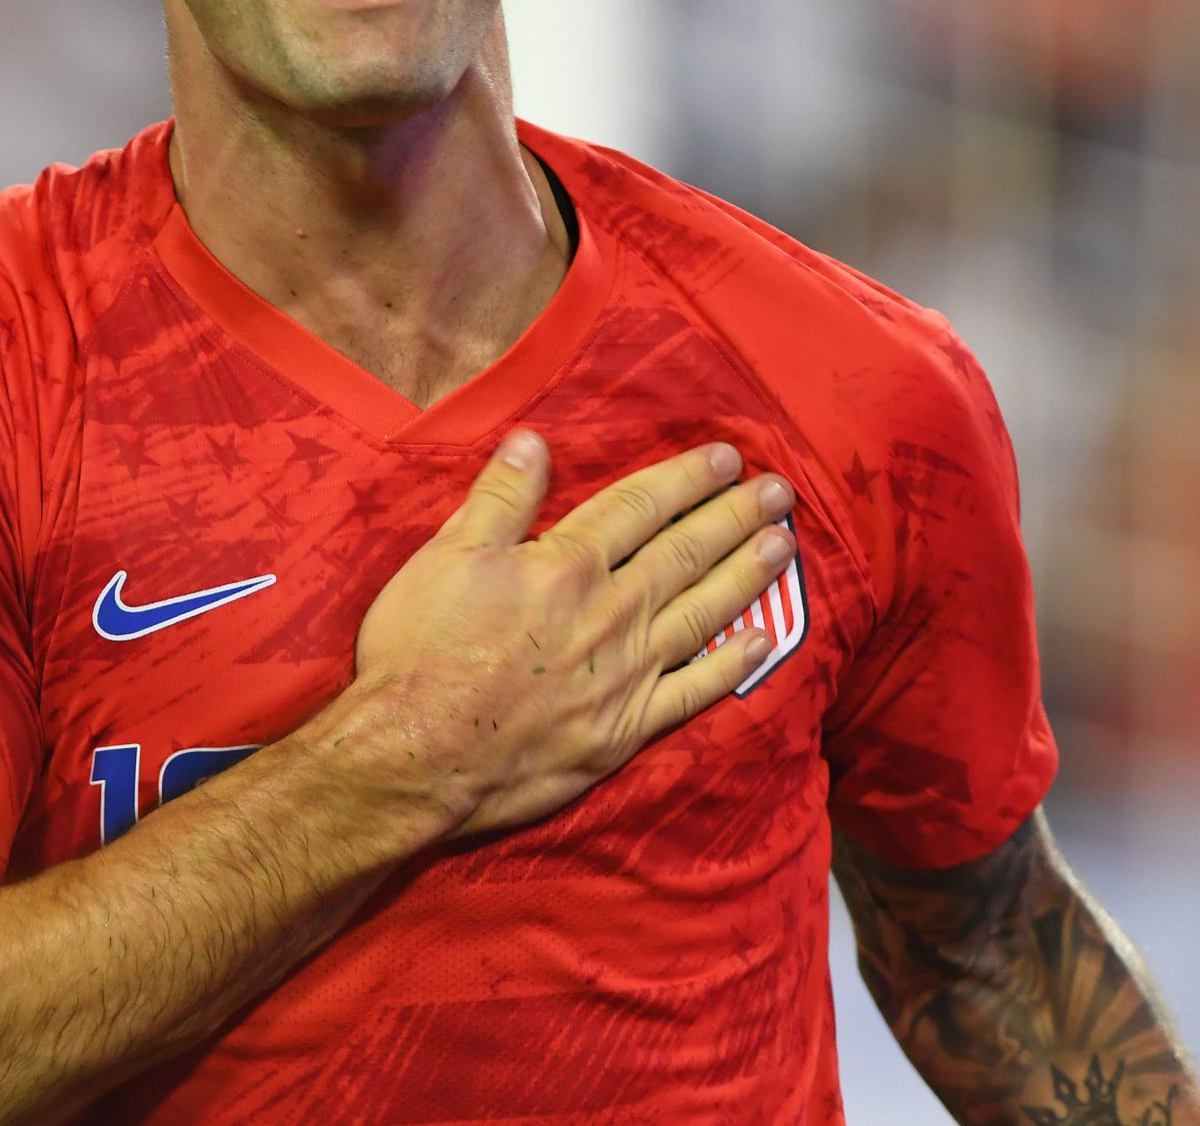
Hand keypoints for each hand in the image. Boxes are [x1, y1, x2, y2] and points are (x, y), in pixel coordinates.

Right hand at [349, 430, 795, 835]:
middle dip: (735, 517)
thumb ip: (499, 498)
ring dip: (747, 575)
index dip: (685, 479)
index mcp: (566, 565)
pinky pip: (692, 692)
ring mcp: (624, 676)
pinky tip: (762, 641)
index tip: (725, 459)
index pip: (639, 508)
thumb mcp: (445, 557)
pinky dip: (730, 665)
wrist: (414, 758)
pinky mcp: (623, 731)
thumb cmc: (420, 654)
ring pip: (701, 612)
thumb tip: (534, 441)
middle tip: (780, 492)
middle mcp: (609, 614)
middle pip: (684, 554)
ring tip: (784, 545)